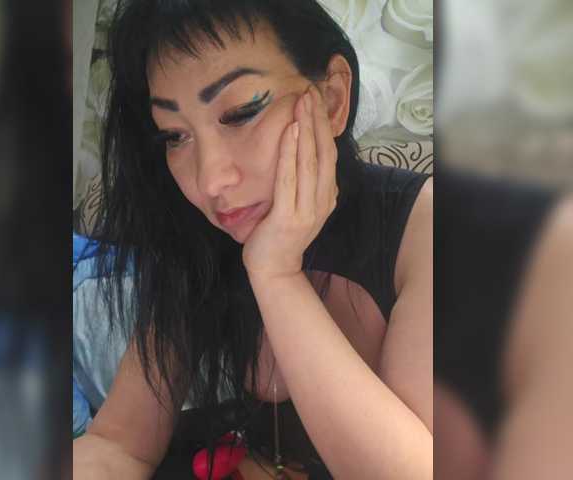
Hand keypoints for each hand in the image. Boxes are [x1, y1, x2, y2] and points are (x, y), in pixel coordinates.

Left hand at [242, 85, 338, 279]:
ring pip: (310, 162)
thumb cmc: (281, 234)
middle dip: (317, 120)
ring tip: (302, 103)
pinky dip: (291, 154)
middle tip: (309, 91)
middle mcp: (323, 201)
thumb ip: (308, 184)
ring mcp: (307, 210)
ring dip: (306, 129)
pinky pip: (290, 179)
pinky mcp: (289, 217)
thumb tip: (308, 155)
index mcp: (327, 196)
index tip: (315, 100)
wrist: (273, 268)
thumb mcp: (301, 206)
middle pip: (323, 153)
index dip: (323, 125)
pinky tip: (291, 132)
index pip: (329, 154)